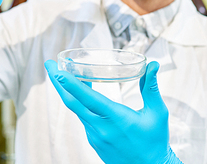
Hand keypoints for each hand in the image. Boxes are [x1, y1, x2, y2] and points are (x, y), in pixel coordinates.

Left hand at [44, 60, 182, 163]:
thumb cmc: (155, 141)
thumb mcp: (157, 113)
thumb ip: (151, 88)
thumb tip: (153, 64)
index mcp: (116, 119)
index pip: (88, 99)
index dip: (72, 85)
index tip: (58, 72)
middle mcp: (101, 128)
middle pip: (72, 102)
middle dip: (58, 82)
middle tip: (49, 64)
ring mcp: (95, 136)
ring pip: (77, 110)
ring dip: (69, 91)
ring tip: (64, 73)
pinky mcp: (94, 141)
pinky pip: (83, 118)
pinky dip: (80, 104)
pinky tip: (82, 94)